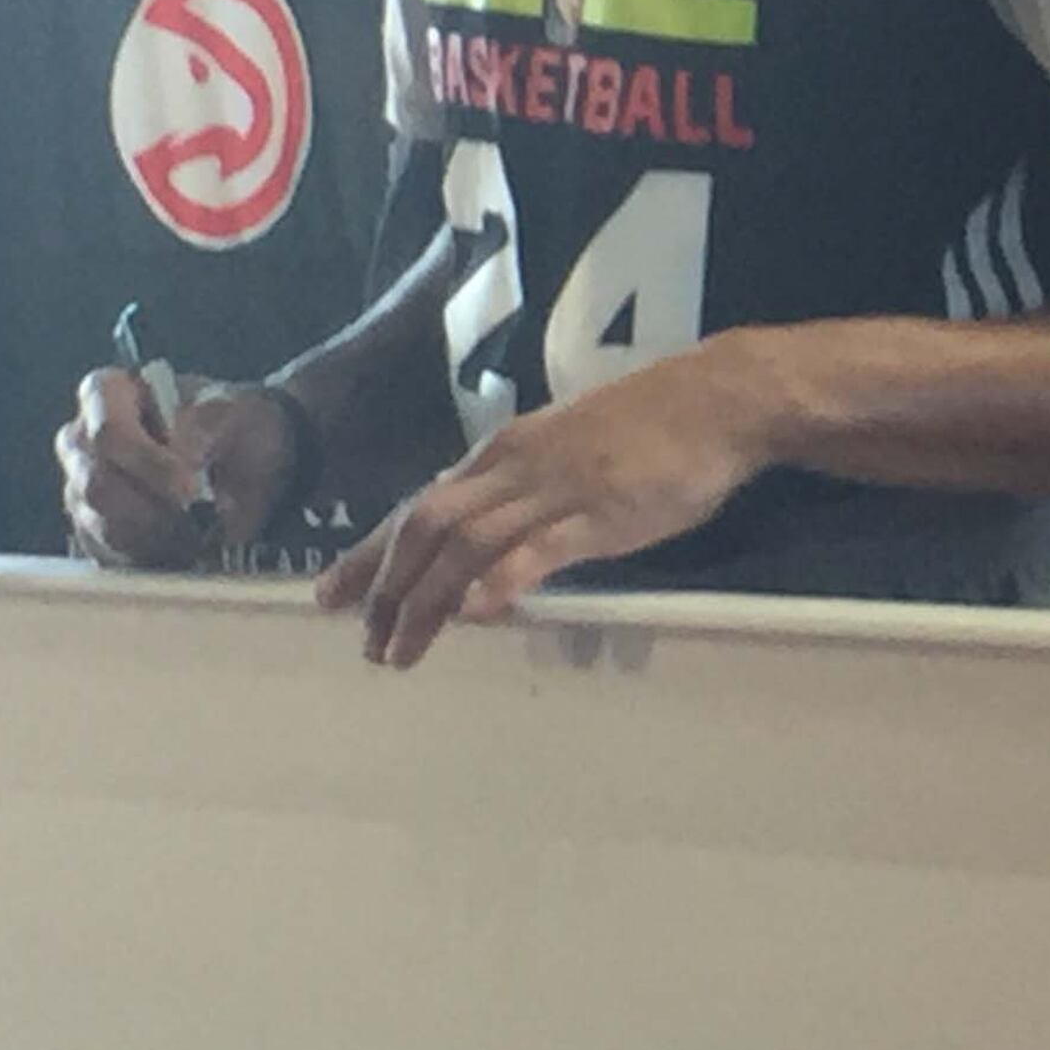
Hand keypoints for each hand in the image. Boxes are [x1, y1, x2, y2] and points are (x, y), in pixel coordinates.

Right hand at [56, 369, 290, 567]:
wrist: (250, 458)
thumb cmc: (234, 423)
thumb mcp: (233, 412)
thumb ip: (204, 427)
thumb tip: (182, 458)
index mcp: (108, 393)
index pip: (107, 431)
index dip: (147, 463)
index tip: (191, 487)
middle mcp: (81, 440)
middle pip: (95, 485)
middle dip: (153, 509)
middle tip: (199, 518)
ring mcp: (81, 487)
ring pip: (100, 525)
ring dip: (156, 537)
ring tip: (199, 532)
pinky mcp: (92, 530)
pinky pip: (108, 555)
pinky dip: (150, 557)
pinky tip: (184, 546)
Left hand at [316, 341, 775, 667]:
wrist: (718, 399)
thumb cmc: (653, 424)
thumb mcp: (570, 449)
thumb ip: (529, 489)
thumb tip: (495, 540)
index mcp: (504, 453)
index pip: (419, 506)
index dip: (370, 553)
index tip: (332, 595)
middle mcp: (514, 468)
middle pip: (425, 527)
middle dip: (385, 587)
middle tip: (364, 642)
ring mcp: (554, 489)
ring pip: (465, 545)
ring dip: (424, 600)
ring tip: (401, 651)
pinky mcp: (598, 513)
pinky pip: (536, 548)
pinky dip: (499, 581)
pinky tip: (475, 615)